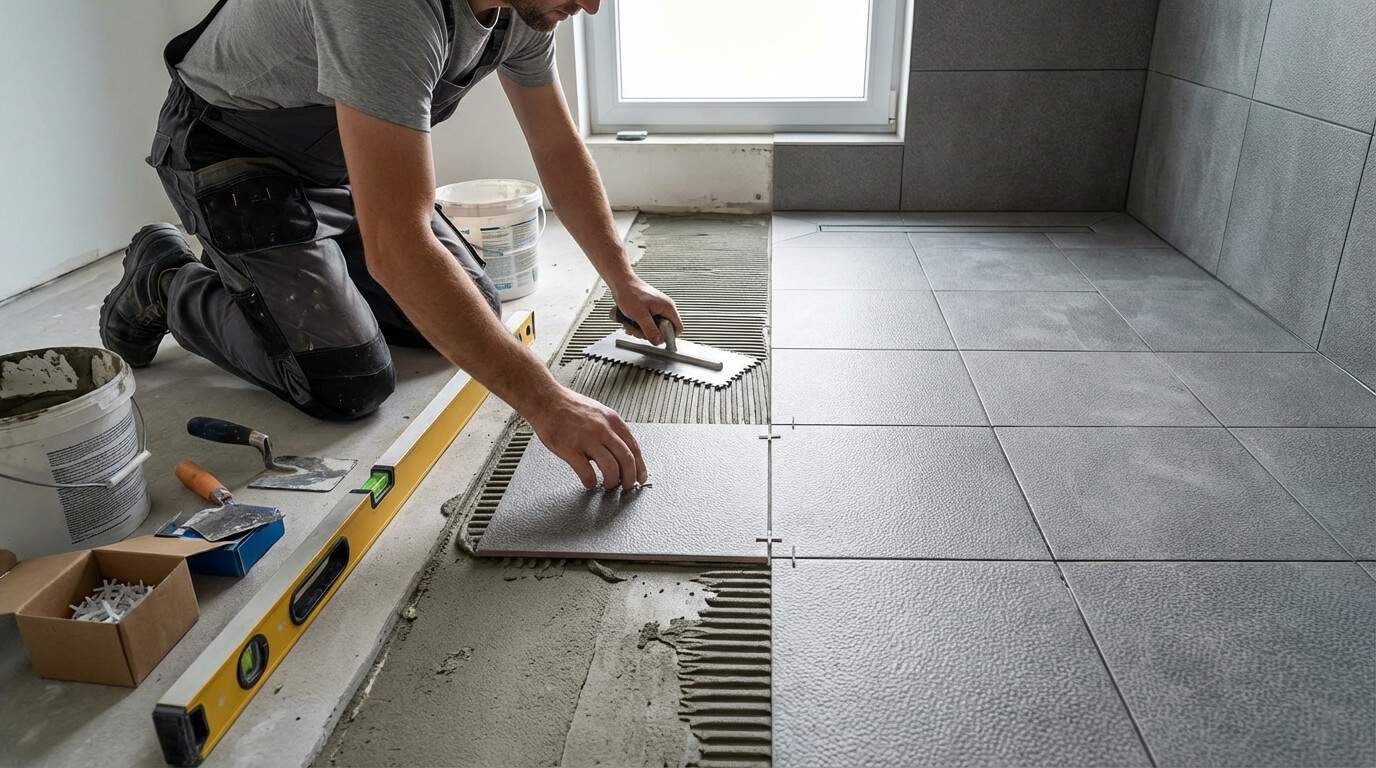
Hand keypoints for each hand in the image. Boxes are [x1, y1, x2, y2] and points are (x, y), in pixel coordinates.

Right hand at [525, 388, 647, 489]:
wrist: (545, 400)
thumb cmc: (569, 407)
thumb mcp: (598, 412)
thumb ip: (610, 430)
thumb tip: (620, 452)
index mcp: (612, 420)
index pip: (633, 447)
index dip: (640, 466)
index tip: (639, 477)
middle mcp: (603, 429)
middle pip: (626, 459)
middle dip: (629, 478)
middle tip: (625, 486)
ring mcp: (587, 439)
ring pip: (611, 468)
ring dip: (612, 481)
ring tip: (607, 485)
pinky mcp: (570, 448)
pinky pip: (586, 472)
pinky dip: (591, 482)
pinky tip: (589, 483)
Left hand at [608, 277, 682, 345]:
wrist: (621, 283)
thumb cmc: (630, 293)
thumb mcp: (640, 315)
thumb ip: (650, 329)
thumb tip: (658, 341)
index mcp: (668, 308)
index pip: (677, 328)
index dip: (668, 336)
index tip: (656, 338)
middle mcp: (664, 308)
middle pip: (662, 330)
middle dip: (648, 333)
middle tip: (637, 329)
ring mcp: (656, 309)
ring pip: (653, 328)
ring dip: (640, 330)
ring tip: (631, 324)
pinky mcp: (649, 310)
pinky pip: (646, 323)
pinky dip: (637, 325)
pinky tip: (630, 321)